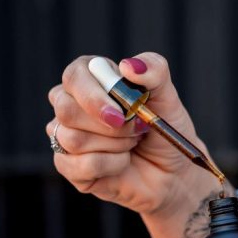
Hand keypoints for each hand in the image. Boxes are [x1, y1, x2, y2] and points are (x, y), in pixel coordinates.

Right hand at [47, 52, 214, 218]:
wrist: (172, 171)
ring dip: (114, 144)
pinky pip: (78, 165)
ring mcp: (65, 137)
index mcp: (90, 80)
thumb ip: (155, 71)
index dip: (92, 95)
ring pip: (72, 139)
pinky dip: (110, 165)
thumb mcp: (168, 97)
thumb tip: (128, 66)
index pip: (74, 76)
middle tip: (136, 129)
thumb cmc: (164, 130)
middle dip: (107, 125)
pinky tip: (122, 162)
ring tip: (132, 143)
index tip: (119, 113)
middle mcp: (72, 106)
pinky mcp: (69, 167)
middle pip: (65, 109)